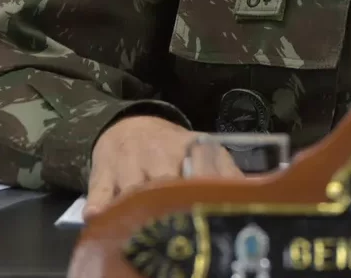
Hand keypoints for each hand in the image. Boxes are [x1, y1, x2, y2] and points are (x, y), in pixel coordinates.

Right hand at [84, 115, 242, 219]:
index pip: (197, 170)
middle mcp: (157, 156)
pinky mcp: (103, 174)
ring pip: (132, 187)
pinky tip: (100, 216)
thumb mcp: (199, 148)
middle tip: (178, 224)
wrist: (129, 123)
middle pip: (163, 180)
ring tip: (144, 226)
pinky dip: (99, 203)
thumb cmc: (169, 146)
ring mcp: (128, 165)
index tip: (207, 206)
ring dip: (136, 204)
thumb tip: (252, 191)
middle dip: (168, 199)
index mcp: (186, 149)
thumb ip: (224, 170)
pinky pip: (98, 190)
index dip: (202, 189)